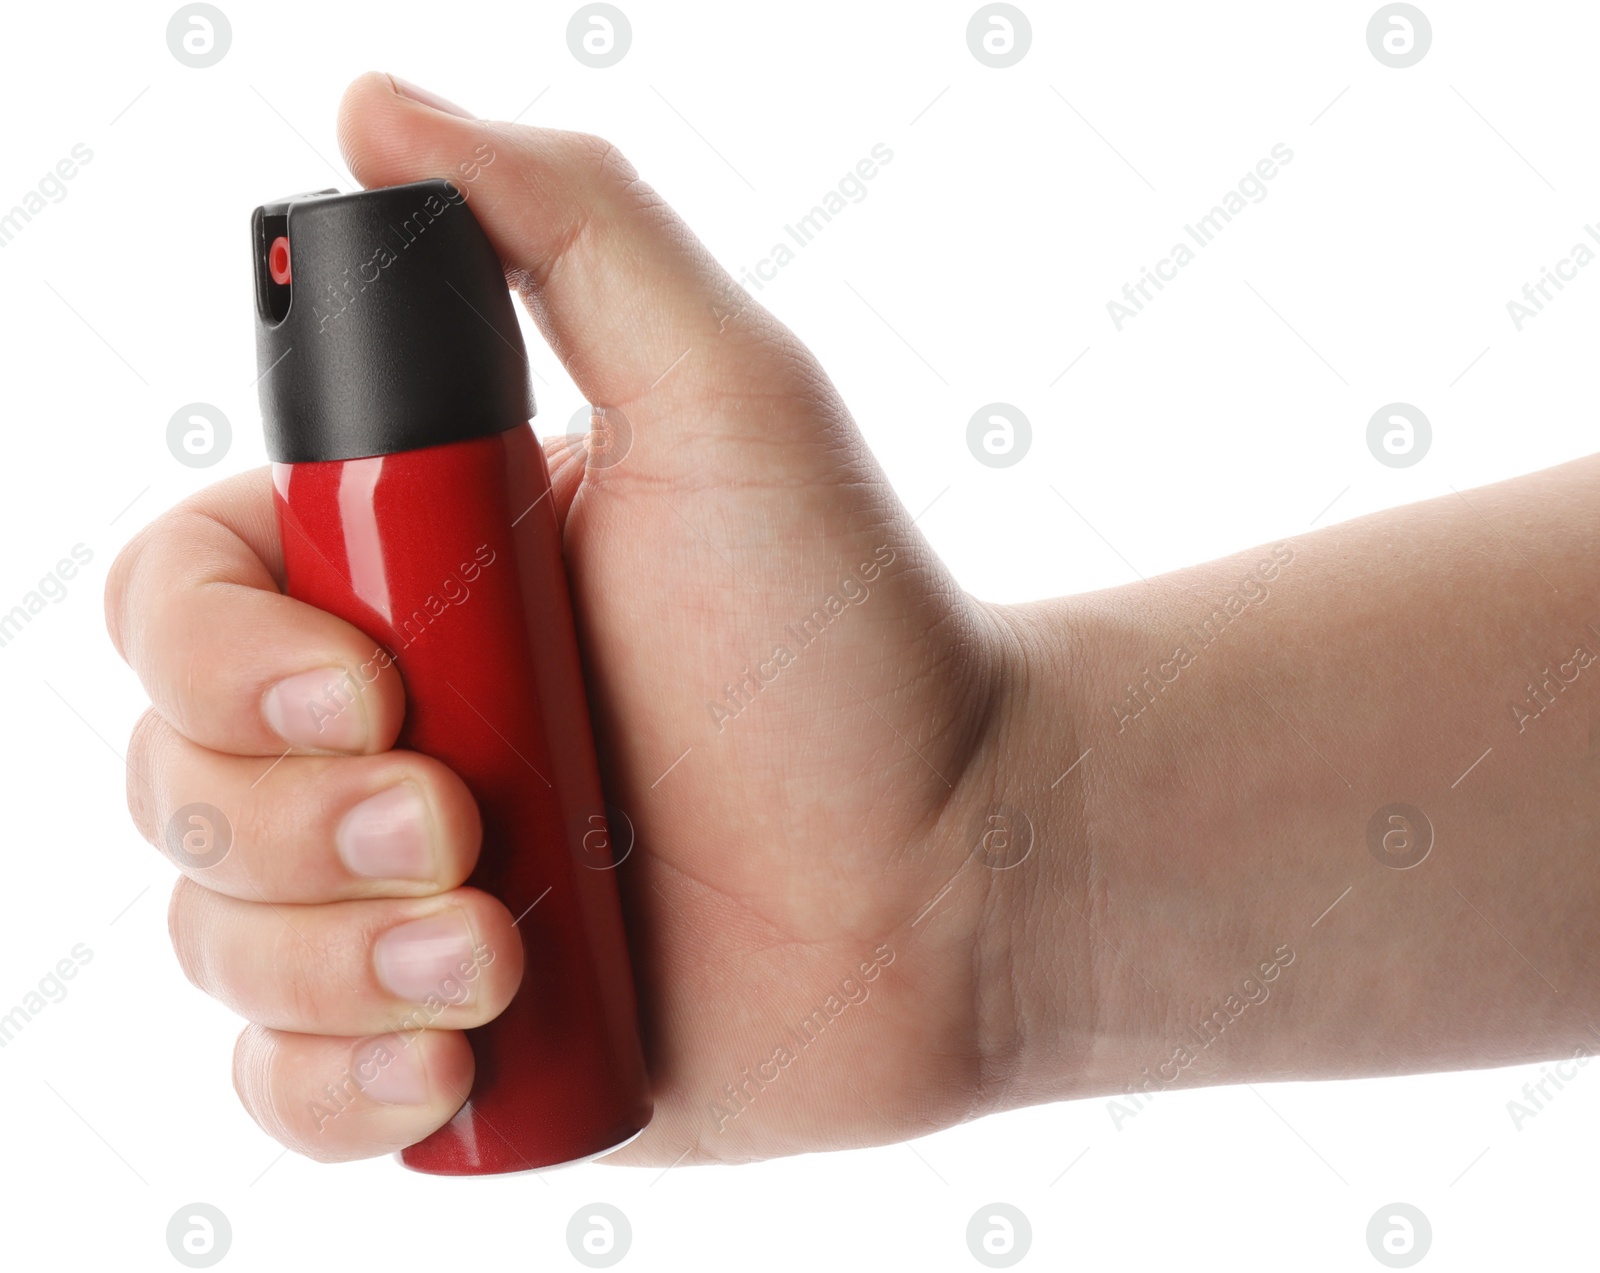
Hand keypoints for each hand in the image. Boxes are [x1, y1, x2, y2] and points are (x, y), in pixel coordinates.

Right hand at [105, 73, 1076, 1165]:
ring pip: (216, 940)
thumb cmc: (853, 635)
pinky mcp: (449, 1041)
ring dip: (332, 960)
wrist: (965, 864)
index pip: (175, 604)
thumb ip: (564, 228)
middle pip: (172, 780)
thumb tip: (376, 109)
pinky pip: (285, 1086)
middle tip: (466, 817)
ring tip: (507, 952)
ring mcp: (404, 895)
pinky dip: (329, 1086)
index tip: (365, 683)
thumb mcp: (726, 397)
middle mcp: (378, 734)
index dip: (213, 656)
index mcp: (400, 580)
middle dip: (294, 821)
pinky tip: (456, 1058)